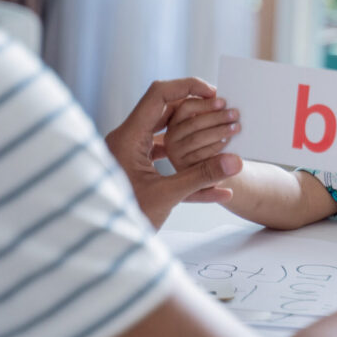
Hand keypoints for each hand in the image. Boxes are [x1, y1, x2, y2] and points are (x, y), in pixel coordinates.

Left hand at [105, 78, 242, 227]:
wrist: (100, 249)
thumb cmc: (124, 220)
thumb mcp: (166, 196)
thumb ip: (202, 176)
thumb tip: (236, 162)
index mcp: (128, 138)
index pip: (158, 95)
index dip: (187, 87)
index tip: (213, 92)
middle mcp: (126, 142)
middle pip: (164, 113)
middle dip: (196, 112)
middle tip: (222, 112)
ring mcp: (131, 158)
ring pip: (167, 137)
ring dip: (195, 139)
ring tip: (222, 141)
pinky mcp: (137, 174)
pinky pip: (166, 163)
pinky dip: (188, 169)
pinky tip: (217, 189)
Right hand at [164, 97, 239, 171]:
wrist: (209, 171)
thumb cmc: (208, 143)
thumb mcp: (206, 127)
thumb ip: (209, 113)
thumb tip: (219, 98)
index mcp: (175, 121)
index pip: (186, 107)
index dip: (205, 104)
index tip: (223, 102)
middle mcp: (171, 136)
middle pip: (194, 123)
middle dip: (217, 117)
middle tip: (235, 114)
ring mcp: (175, 153)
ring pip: (197, 138)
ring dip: (219, 131)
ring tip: (235, 127)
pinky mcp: (183, 167)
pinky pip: (200, 155)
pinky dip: (215, 147)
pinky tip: (227, 142)